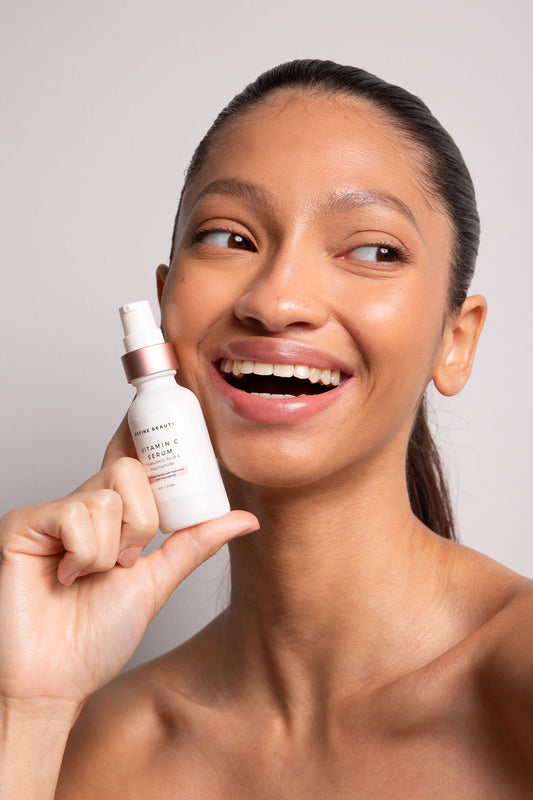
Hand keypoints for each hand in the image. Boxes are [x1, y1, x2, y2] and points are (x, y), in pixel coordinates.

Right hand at [0, 416, 257, 711]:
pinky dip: (84, 555)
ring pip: (107, 497)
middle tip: (126, 560)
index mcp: (112, 515)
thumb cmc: (93, 639)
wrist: (52, 682)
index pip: (135, 461)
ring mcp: (52, 513)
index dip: (153, 448)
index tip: (178, 439)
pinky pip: (75, 514)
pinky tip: (66, 576)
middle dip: (142, 524)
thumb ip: (194, 544)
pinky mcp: (23, 524)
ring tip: (89, 576)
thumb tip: (244, 519)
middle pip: (131, 470)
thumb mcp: (156, 583)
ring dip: (111, 552)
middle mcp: (82, 505)